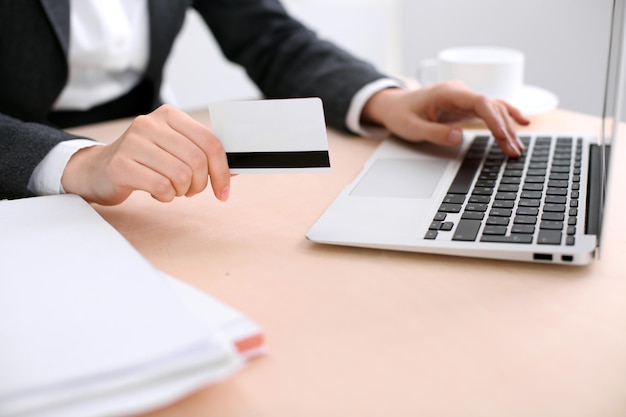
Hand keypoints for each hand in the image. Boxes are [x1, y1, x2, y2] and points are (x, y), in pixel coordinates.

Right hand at [61, 104, 230, 205]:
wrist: (97, 169)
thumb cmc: (143, 161)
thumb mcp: (174, 150)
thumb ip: (203, 156)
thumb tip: (237, 169)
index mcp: (169, 115)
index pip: (210, 142)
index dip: (223, 170)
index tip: (223, 191)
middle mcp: (150, 123)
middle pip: (198, 161)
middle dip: (200, 184)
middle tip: (190, 190)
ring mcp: (133, 142)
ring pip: (181, 176)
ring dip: (181, 191)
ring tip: (171, 189)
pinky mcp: (121, 165)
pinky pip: (161, 187)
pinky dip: (165, 196)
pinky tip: (156, 192)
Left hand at [361, 80, 530, 156]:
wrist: (393, 105)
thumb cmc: (400, 115)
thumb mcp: (411, 128)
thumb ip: (434, 132)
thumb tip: (459, 137)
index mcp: (447, 93)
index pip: (479, 102)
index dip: (494, 118)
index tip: (503, 136)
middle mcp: (460, 92)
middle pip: (491, 107)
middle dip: (505, 129)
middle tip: (513, 152)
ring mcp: (464, 98)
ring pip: (494, 109)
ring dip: (507, 127)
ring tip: (517, 149)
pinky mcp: (466, 106)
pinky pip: (490, 110)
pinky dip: (505, 117)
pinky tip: (522, 123)